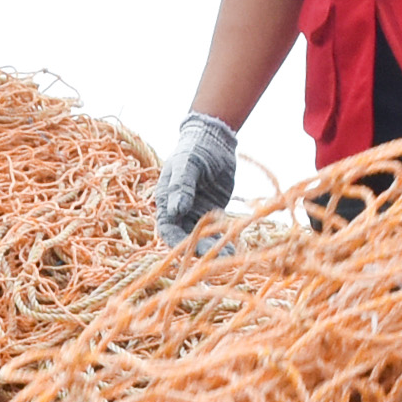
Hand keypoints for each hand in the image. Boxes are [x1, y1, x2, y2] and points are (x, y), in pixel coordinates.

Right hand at [152, 111, 238, 244]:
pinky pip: (216, 231)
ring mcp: (195, 215)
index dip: (176, 241)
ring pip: (201, 238)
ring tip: (229, 257)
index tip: (189, 250)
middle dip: (199, 250)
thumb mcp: (187, 164)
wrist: (213, 141)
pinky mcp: (212, 214)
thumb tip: (176, 210)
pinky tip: (234, 248)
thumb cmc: (194, 149)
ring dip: (213, 249)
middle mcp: (179, 213)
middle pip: (185, 239)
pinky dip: (223, 240)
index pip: (167, 228)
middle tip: (215, 259)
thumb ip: (181, 186)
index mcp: (166, 202)